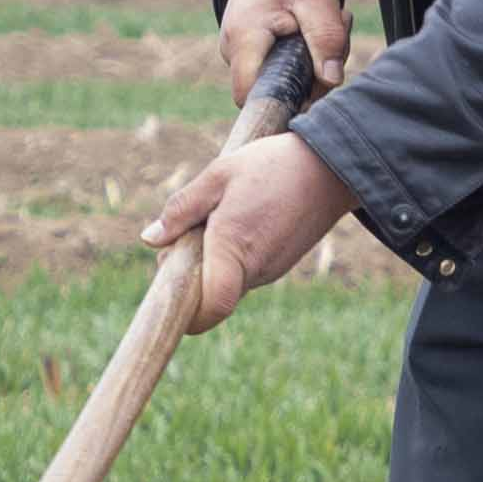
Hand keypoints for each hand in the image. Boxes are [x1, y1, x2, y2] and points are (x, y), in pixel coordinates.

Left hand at [142, 126, 352, 333]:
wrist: (331, 166)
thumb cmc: (272, 166)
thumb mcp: (218, 174)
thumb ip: (182, 208)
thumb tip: (151, 239)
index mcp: (233, 247)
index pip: (211, 307)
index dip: (189, 315)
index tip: (172, 297)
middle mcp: (255, 269)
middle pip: (211, 293)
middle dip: (191, 273)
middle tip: (188, 231)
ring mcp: (272, 270)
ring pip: (228, 280)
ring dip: (213, 261)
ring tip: (221, 215)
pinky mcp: (282, 264)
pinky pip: (246, 270)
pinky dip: (234, 254)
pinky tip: (243, 218)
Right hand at [219, 0, 349, 105]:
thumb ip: (326, 38)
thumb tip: (332, 80)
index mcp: (244, 39)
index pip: (251, 97)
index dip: (286, 102)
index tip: (321, 83)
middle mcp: (235, 51)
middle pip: (275, 91)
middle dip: (314, 76)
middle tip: (338, 34)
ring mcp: (244, 52)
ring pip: (285, 81)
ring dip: (316, 62)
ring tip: (330, 21)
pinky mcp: (257, 51)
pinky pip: (285, 69)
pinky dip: (309, 55)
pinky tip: (319, 28)